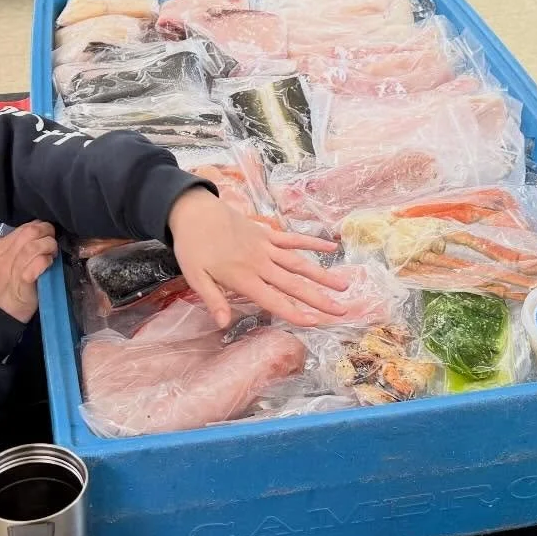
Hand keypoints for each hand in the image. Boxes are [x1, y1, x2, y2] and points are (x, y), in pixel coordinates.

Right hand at [0, 220, 57, 322]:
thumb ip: (1, 251)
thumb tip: (17, 239)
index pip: (20, 228)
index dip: (36, 226)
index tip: (43, 231)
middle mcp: (2, 256)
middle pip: (28, 232)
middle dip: (45, 231)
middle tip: (52, 237)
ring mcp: (12, 268)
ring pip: (34, 245)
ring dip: (48, 245)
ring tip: (52, 251)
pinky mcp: (23, 282)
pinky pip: (37, 264)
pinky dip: (45, 260)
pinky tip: (49, 263)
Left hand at [167, 187, 349, 327]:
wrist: (194, 211)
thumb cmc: (192, 247)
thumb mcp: (194, 277)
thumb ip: (212, 300)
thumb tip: (223, 324)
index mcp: (243, 278)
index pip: (273, 300)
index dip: (293, 312)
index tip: (314, 322)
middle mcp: (260, 264)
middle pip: (293, 285)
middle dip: (319, 299)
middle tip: (341, 311)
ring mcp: (266, 247)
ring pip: (299, 263)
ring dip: (322, 275)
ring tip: (344, 285)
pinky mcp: (267, 234)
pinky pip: (293, 239)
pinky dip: (312, 243)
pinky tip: (331, 247)